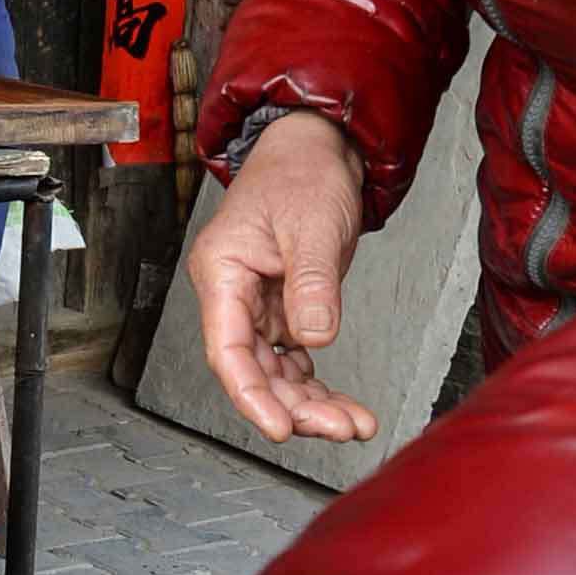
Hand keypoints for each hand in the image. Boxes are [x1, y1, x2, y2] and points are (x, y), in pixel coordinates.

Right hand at [190, 111, 377, 444]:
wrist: (321, 146)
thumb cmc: (302, 170)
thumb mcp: (312, 225)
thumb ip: (312, 284)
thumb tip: (315, 337)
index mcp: (222, 271)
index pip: (228, 350)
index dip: (251, 395)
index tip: (279, 428)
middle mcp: (234, 294)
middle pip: (255, 370)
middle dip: (295, 407)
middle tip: (340, 428)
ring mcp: (259, 304)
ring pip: (277, 372)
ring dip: (311, 403)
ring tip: (353, 424)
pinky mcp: (285, 306)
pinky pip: (295, 359)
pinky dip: (318, 384)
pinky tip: (344, 405)